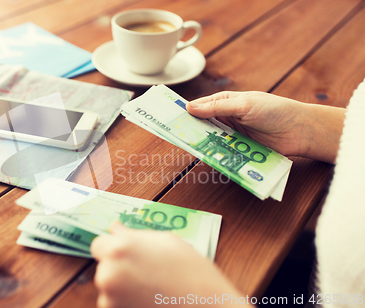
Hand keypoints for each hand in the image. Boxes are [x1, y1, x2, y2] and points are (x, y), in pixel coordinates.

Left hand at [91, 223, 246, 307]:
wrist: (209, 307)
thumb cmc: (191, 271)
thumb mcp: (166, 241)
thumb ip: (135, 234)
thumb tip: (115, 228)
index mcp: (118, 249)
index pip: (98, 244)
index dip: (113, 247)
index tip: (127, 252)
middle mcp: (108, 274)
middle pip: (103, 266)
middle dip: (119, 267)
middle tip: (146, 270)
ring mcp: (110, 300)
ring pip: (109, 288)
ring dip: (122, 287)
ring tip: (151, 286)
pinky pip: (116, 305)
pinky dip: (127, 303)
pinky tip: (149, 299)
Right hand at [186, 91, 344, 163]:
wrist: (300, 130)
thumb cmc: (274, 110)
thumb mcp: (244, 105)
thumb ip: (217, 108)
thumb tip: (190, 108)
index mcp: (226, 102)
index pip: (200, 106)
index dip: (184, 111)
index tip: (168, 117)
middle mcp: (227, 118)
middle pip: (202, 124)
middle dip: (190, 129)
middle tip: (174, 135)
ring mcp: (233, 134)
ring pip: (211, 139)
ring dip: (202, 142)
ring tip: (188, 146)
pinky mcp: (240, 149)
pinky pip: (223, 151)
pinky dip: (215, 153)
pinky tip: (207, 156)